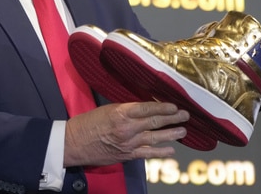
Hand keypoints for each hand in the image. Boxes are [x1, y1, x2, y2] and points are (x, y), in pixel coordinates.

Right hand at [63, 102, 188, 166]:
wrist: (74, 142)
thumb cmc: (88, 123)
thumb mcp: (107, 109)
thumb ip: (127, 109)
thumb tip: (145, 108)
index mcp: (121, 112)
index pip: (148, 108)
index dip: (164, 107)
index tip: (175, 105)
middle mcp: (127, 128)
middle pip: (155, 122)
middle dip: (173, 119)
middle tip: (185, 115)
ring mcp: (128, 143)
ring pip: (155, 138)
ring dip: (171, 134)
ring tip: (183, 131)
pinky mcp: (126, 155)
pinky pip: (147, 153)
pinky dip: (160, 152)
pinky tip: (171, 150)